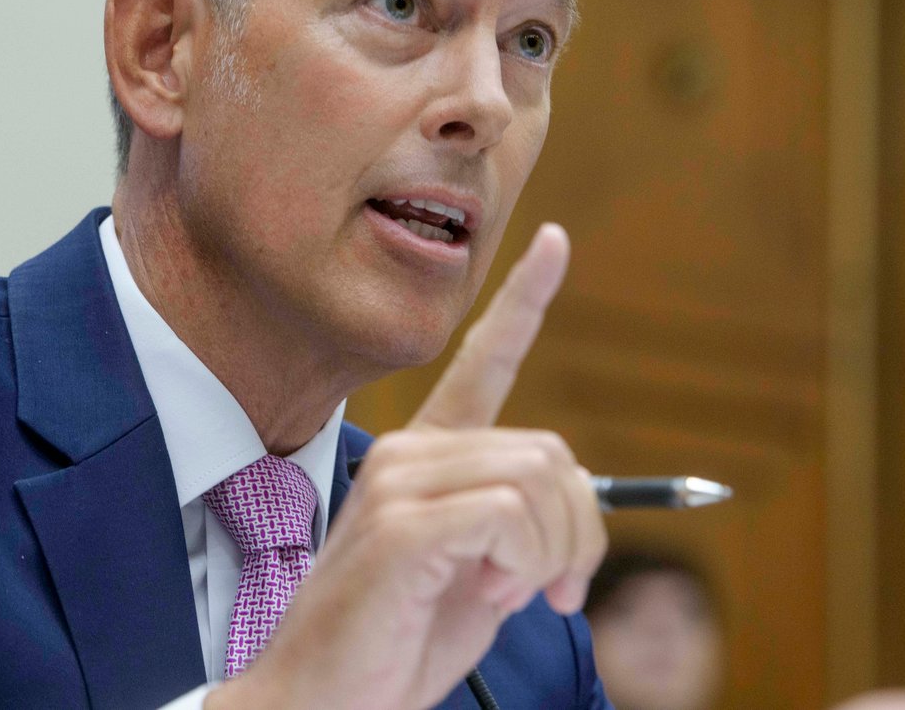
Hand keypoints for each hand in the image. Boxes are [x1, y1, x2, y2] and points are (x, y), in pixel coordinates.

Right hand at [208, 223, 606, 709]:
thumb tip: (572, 503)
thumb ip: (518, 529)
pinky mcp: (402, 523)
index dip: (524, 301)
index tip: (553, 241)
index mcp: (426, 458)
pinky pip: (511, 512)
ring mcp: (401, 482)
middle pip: (550, 450)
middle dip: (581, 529)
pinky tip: (492, 591)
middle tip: (557, 589)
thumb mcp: (479, 577)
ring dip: (555, 552)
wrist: (323, 703)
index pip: (481, 361)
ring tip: (516, 594)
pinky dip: (526, 560)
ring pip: (539, 479)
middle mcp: (410, 453)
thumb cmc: (397, 646)